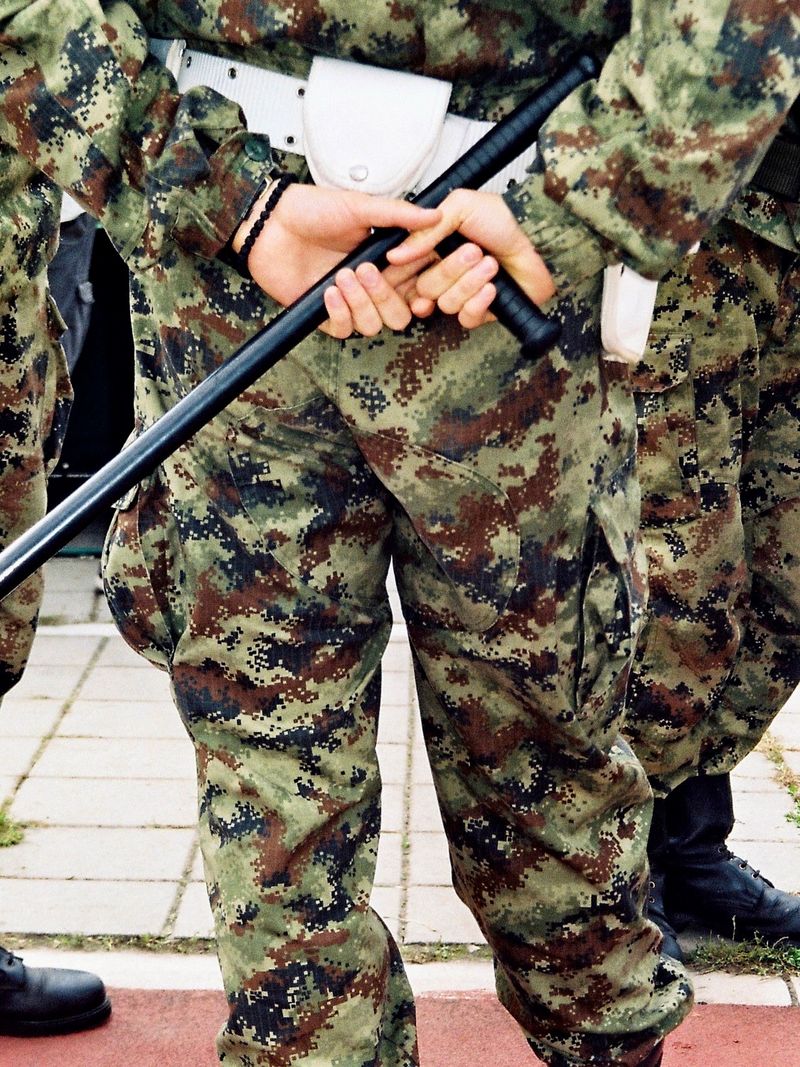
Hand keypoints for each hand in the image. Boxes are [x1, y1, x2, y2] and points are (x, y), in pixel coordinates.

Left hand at [234, 181, 439, 336]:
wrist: (269, 223)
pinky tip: (328, 291)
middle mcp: (370, 283)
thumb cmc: (311, 210)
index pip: (417, 284)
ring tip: (342, 276)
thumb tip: (435, 214)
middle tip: (367, 271)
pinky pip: (345, 330)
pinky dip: (340, 313)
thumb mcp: (359, 206)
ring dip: (361, 303)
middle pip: (400, 313)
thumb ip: (398, 215)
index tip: (417, 282)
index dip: (422, 288)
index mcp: (385, 259)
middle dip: (386, 297)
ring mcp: (349, 301)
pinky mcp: (325, 314)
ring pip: (374, 325)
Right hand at [386, 188, 554, 329]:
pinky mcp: (481, 310)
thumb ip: (424, 232)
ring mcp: (463, 292)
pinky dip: (478, 302)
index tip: (403, 271)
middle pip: (424, 289)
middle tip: (473, 252)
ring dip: (469, 283)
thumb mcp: (459, 208)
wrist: (540, 238)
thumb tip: (395, 255)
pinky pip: (465, 318)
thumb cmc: (504, 218)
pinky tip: (492, 288)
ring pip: (445, 303)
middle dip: (449, 271)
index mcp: (435, 247)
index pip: (406, 271)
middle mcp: (446, 271)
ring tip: (491, 264)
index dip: (402, 276)